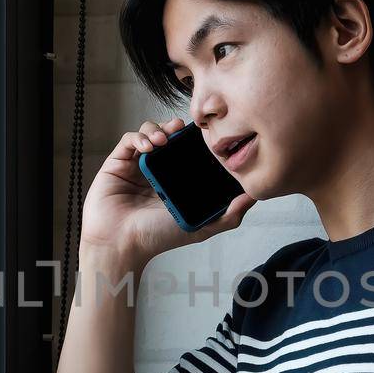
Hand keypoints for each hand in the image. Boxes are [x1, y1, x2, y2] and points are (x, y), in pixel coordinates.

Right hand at [78, 117, 255, 263]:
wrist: (122, 243)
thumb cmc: (157, 238)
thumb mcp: (202, 227)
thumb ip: (229, 215)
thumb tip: (255, 196)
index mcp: (176, 181)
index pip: (189, 152)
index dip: (197, 140)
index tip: (208, 135)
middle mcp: (158, 170)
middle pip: (171, 136)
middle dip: (179, 129)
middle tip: (185, 129)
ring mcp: (138, 165)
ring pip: (151, 132)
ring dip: (159, 129)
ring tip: (164, 140)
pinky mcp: (118, 161)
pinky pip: (130, 138)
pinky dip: (140, 136)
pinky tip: (150, 145)